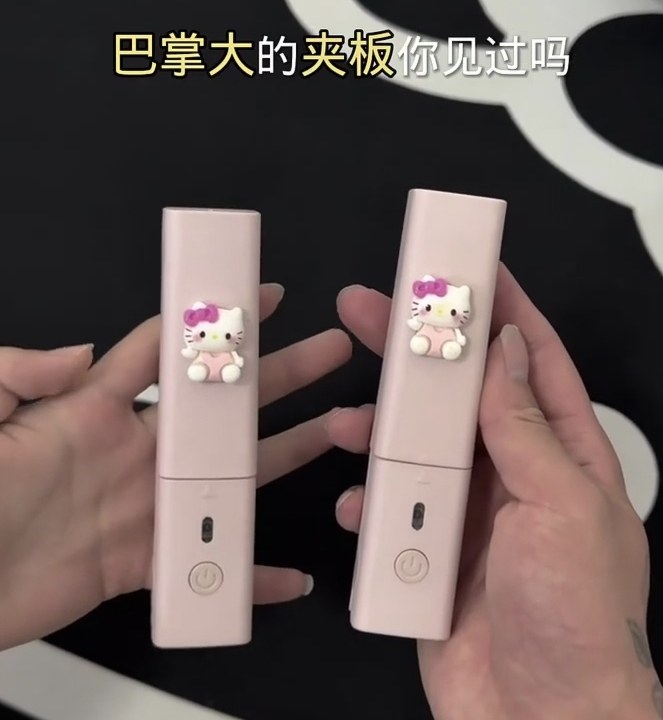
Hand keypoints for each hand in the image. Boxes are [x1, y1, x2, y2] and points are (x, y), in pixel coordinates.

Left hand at [0, 284, 350, 650]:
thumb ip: (19, 371)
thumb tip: (80, 349)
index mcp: (94, 409)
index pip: (166, 350)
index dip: (214, 318)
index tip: (259, 297)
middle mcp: (137, 451)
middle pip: (225, 405)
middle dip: (281, 373)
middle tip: (327, 350)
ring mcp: (150, 505)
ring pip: (238, 473)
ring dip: (291, 452)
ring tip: (337, 430)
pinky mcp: (146, 561)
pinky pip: (211, 566)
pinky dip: (252, 576)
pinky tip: (289, 576)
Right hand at [328, 267, 662, 719]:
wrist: (544, 719)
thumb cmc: (578, 618)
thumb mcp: (559, 504)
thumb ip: (525, 426)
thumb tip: (507, 350)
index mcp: (561, 454)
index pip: (532, 361)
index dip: (503, 310)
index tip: (471, 270)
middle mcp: (514, 475)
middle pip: (459, 395)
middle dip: (417, 353)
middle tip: (374, 312)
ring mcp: (471, 512)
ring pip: (416, 448)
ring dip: (379, 431)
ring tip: (346, 420)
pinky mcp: (432, 551)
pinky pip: (390, 509)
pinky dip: (366, 502)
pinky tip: (351, 503)